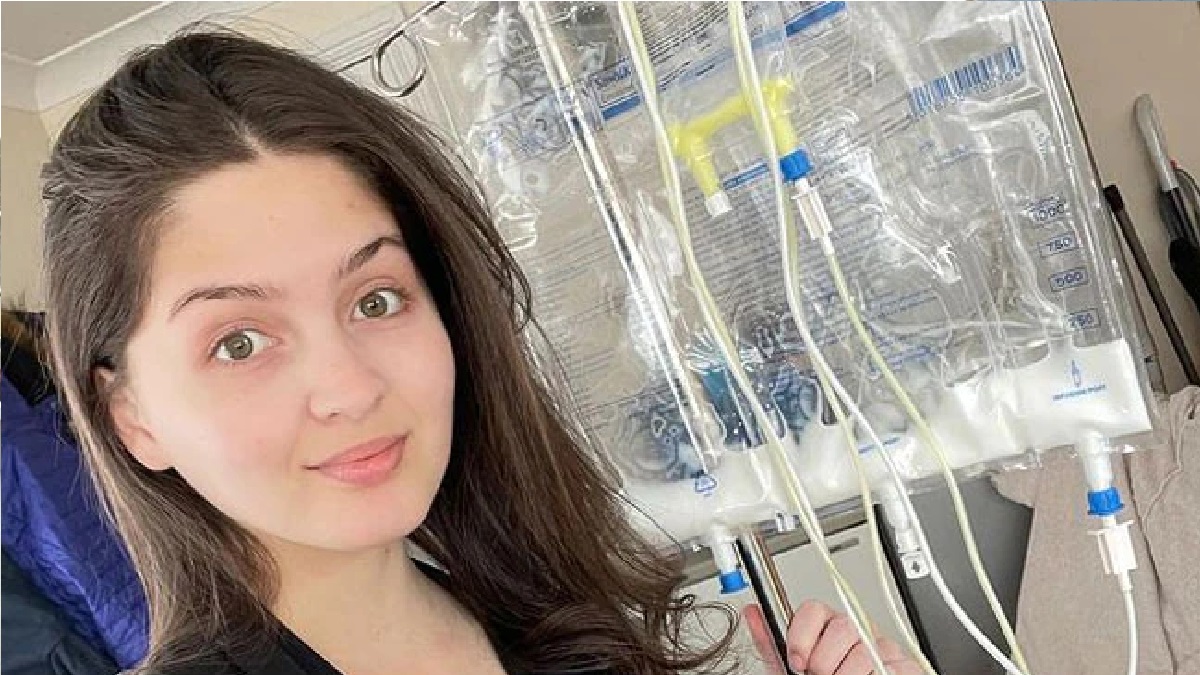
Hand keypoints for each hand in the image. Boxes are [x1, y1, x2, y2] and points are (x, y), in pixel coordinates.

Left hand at [744, 600, 922, 674]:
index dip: (801, 636)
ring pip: (862, 652)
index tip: (796, 660)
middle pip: (840, 628)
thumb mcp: (792, 666)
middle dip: (823, 663)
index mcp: (827, 624)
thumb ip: (772, 642)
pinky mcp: (902, 662)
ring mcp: (881, 644)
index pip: (814, 610)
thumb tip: (751, 612)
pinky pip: (884, 667)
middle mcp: (856, 628)